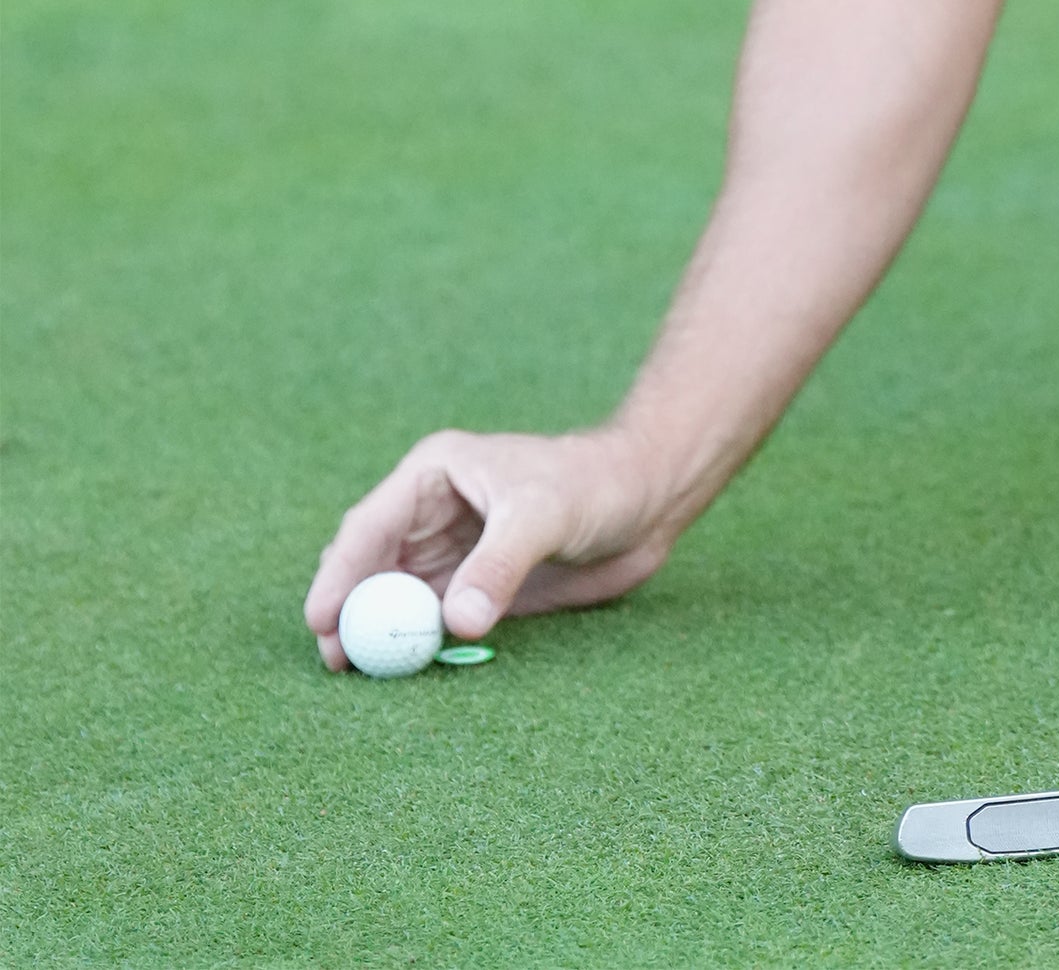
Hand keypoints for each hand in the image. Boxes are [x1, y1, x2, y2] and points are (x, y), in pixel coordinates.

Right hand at [304, 424, 668, 667]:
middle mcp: (433, 515)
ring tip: (363, 673)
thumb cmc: (595, 484)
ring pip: (397, 599)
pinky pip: (433, 622)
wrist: (647, 501)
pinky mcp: (477, 588)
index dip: (340, 573)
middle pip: (372, 567)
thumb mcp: (543, 514)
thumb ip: (498, 565)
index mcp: (434, 475)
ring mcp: (453, 554)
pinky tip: (411, 670)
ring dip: (381, 633)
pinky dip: (418, 646)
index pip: (370, 526)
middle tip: (334, 660)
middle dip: (348, 610)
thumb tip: (454, 623)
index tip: (320, 619)